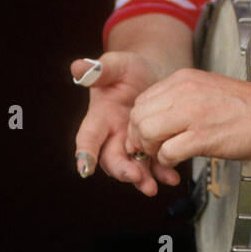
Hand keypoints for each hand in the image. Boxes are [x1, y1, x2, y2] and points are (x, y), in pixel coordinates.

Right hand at [70, 51, 181, 196]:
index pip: (88, 137)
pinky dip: (163, 173)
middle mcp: (113, 136)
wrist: (155, 72)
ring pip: (133, 167)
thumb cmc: (130, 68)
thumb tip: (77, 67)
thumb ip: (99, 70)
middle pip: (111, 159)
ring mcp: (132, 144)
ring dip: (141, 179)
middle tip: (134, 175)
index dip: (85, 153)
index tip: (85, 169)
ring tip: (152, 186)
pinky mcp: (152, 148)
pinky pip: (155, 165)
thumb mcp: (117, 65)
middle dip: (122, 170)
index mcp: (100, 117)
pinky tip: (172, 177)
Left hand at [126, 68, 250, 167]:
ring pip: (147, 132)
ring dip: (151, 149)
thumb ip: (180, 99)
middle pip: (138, 116)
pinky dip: (167, 161)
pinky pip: (167, 152)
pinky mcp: (203, 137)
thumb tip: (157, 119)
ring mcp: (193, 113)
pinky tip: (179, 161)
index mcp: (183, 79)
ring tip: (166, 155)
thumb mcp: (206, 89)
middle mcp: (184, 92)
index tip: (149, 136)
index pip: (142, 100)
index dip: (140, 122)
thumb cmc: (246, 107)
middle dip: (140, 137)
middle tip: (153, 149)